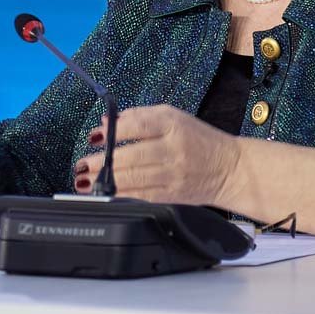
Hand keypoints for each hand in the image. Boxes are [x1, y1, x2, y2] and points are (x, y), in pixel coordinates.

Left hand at [73, 105, 241, 204]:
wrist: (231, 169)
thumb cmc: (200, 140)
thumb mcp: (175, 117)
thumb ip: (141, 117)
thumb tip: (108, 122)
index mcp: (174, 125)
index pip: (137, 125)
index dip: (112, 131)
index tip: (95, 137)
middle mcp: (173, 149)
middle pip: (131, 155)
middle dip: (102, 162)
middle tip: (83, 164)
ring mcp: (173, 174)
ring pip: (133, 178)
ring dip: (105, 181)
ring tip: (86, 180)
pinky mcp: (172, 195)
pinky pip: (141, 196)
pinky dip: (121, 195)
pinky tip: (106, 193)